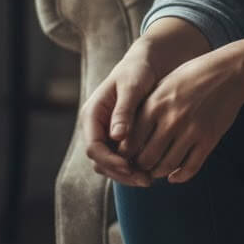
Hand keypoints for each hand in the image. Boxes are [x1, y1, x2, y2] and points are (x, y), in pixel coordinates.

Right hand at [82, 53, 160, 187]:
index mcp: (92, 114)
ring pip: (111, 164)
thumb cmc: (138, 70)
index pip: (94, 148)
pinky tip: (152, 170)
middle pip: (101, 161)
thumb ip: (123, 111)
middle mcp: (95, 127)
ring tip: (150, 179)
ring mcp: (106, 133)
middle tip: (145, 180)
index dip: (110, 161)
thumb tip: (116, 137)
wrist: (146, 63)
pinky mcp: (119, 137)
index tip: (130, 168)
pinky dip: (134, 167)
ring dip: (127, 175)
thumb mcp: (131, 87)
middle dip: (120, 173)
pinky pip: (122, 158)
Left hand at [124, 47, 243, 183]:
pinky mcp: (209, 139)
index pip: (130, 141)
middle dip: (140, 166)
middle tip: (140, 167)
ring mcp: (191, 131)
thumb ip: (146, 107)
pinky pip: (190, 167)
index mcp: (155, 104)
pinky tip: (175, 176)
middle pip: (146, 158)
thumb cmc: (193, 75)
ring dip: (158, 173)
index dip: (125, 154)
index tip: (127, 156)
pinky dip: (180, 176)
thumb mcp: (164, 84)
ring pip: (166, 166)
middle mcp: (171, 120)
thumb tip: (128, 134)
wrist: (230, 72)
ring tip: (156, 171)